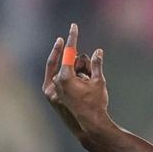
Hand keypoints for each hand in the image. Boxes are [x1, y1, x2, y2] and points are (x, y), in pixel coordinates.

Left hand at [43, 23, 91, 139]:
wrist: (89, 125)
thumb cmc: (95, 104)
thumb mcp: (99, 82)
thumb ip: (96, 64)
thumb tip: (97, 51)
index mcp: (65, 77)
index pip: (69, 52)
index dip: (73, 38)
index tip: (73, 26)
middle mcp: (56, 82)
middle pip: (70, 63)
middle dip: (82, 65)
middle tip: (90, 75)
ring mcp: (53, 89)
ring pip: (67, 71)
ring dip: (78, 73)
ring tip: (88, 85)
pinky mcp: (54, 94)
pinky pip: (63, 78)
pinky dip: (74, 78)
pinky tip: (83, 86)